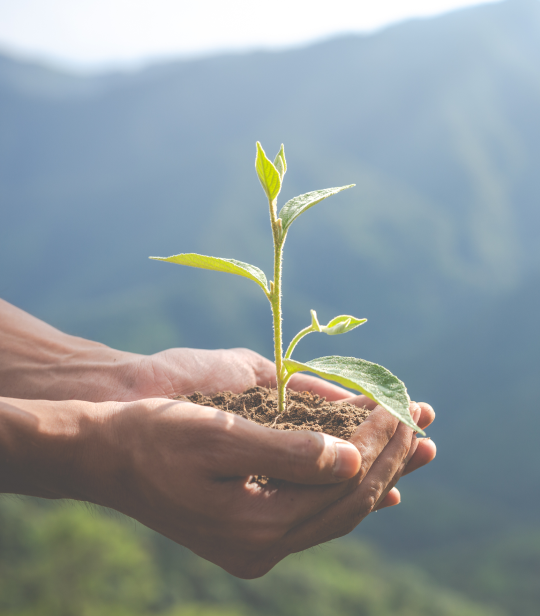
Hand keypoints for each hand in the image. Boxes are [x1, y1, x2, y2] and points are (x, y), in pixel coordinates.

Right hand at [75, 396, 432, 577]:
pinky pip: (315, 514)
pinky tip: (373, 482)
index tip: (402, 405)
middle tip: (421, 420)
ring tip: (413, 445)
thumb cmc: (156, 435)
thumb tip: (352, 458)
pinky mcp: (250, 532)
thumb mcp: (219, 436)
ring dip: (377, 473)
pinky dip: (347, 491)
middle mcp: (262, 546)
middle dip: (390, 458)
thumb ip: (287, 452)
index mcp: (256, 525)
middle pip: (349, 502)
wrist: (107, 456)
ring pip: (337, 510)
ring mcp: (256, 545)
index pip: (344, 484)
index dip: (379, 442)